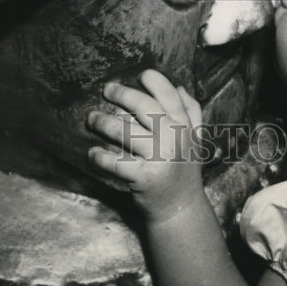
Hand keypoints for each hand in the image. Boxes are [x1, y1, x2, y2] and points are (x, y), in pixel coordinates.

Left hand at [86, 69, 204, 223]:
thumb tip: (179, 86)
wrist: (181, 210)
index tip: (140, 75)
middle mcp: (174, 138)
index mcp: (185, 126)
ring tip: (92, 118)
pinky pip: (116, 162)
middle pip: (144, 107)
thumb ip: (192, 112)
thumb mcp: (195, 139)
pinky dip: (100, 157)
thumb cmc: (184, 170)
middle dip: (122, 94)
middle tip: (107, 89)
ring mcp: (159, 157)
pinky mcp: (143, 177)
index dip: (154, 80)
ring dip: (103, 122)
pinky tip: (92, 152)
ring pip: (125, 132)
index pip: (169, 95)